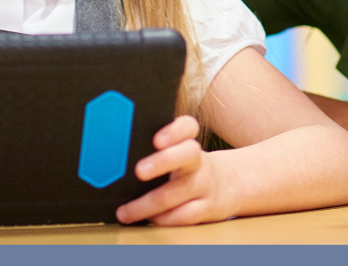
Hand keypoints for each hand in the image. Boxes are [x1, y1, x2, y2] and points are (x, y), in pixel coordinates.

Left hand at [116, 115, 234, 224]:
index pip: (188, 127)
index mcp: (189, 143)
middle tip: (139, 171)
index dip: (174, 131)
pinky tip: (147, 220)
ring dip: (145, 205)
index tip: (156, 140)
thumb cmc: (191, 168)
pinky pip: (181, 216)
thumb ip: (156, 152)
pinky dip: (161, 220)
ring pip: (175, 194)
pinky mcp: (207, 208)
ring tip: (124, 212)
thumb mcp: (181, 153)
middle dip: (162, 162)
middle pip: (187, 154)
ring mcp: (204, 185)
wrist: (233, 184)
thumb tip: (113, 160)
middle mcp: (199, 162)